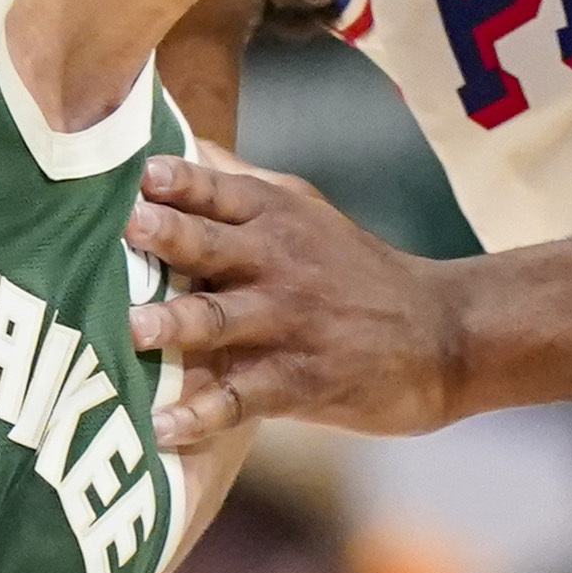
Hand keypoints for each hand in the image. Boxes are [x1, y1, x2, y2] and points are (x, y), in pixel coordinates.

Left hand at [125, 151, 462, 447]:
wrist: (443, 335)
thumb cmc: (358, 270)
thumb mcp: (308, 212)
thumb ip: (242, 183)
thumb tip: (180, 144)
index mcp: (277, 217)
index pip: (221, 190)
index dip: (182, 180)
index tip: (142, 174)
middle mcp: (278, 264)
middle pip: (214, 245)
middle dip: (171, 236)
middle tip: (128, 228)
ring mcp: (289, 324)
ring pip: (220, 319)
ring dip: (175, 323)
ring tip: (132, 329)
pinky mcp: (299, 382)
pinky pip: (241, 398)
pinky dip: (201, 415)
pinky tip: (162, 428)